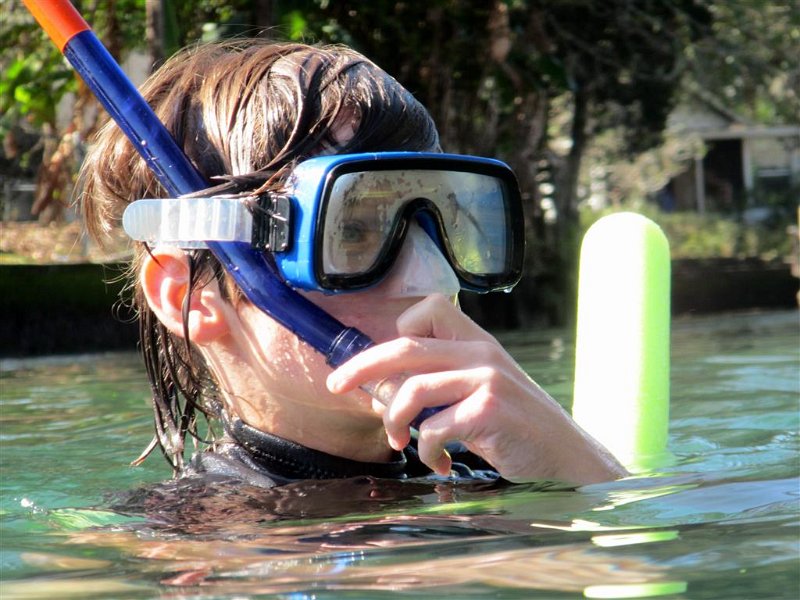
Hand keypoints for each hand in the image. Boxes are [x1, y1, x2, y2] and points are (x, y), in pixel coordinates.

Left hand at [327, 294, 625, 483]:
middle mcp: (481, 352)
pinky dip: (426, 451)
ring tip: (399, 443)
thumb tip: (380, 390)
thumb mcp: (481, 393)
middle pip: (404, 347)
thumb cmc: (516, 428)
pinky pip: (433, 428)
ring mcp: (487, 379)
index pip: (427, 311)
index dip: (396, 333)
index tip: (382, 365)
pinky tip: (440, 462)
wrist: (567, 458)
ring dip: (393, 421)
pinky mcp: (490, 411)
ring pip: (412, 389)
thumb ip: (440, 384)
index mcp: (477, 342)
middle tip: (336, 386)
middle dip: (361, 367)